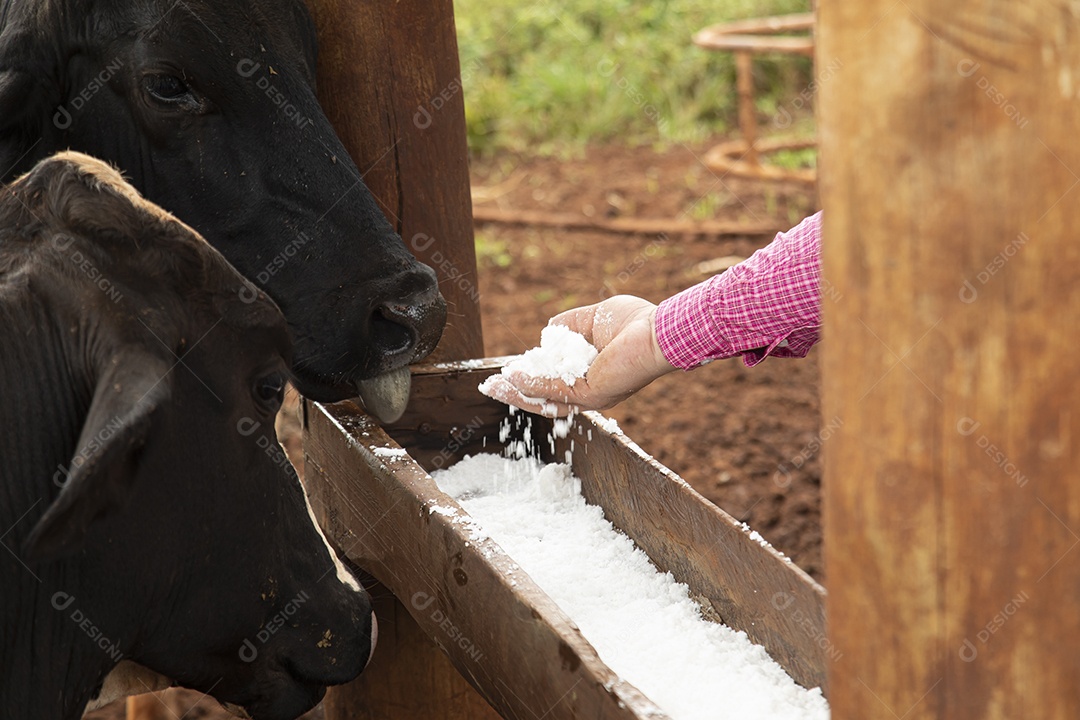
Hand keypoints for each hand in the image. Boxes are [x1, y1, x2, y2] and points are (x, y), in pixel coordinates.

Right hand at [483, 295, 677, 415]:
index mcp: (592, 377)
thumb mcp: (593, 319)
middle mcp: (591, 392)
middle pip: (545, 399)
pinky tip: (514, 376)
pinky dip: (533, 385)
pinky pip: (555, 391)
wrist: (659, 331)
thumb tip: (548, 332)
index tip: (509, 371)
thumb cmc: (636, 323)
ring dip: (517, 394)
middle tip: (492, 386)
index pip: (555, 384)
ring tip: (493, 386)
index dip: (530, 379)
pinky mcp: (592, 394)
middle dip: (516, 393)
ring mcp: (592, 396)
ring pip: (546, 400)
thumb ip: (569, 326)